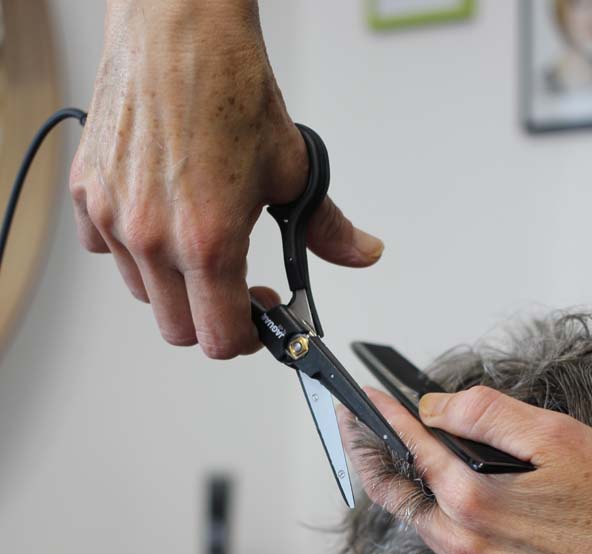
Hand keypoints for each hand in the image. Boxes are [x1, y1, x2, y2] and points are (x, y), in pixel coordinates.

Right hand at [70, 0, 383, 358]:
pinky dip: (131, 249)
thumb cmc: (228, 87)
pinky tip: (157, 219)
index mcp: (208, 241)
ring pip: (143, 293)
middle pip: (178, 330)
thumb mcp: (293, 169)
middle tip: (234, 288)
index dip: (246, 340)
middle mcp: (153, 237)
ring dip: (173, 285)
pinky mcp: (87, 193)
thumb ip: (326, 228)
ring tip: (197, 245)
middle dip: (211, 318)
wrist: (178, 29)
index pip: (220, 338)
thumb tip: (360, 252)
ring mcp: (114, 217)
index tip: (258, 320)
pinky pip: (105, 250)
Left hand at [342, 386, 591, 553]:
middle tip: (355, 428)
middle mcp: (466, 543)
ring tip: (374, 471)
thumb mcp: (559, 436)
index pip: (413, 447)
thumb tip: (436, 407)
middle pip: (398, 495)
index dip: (386, 417)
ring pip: (416, 537)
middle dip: (370, 454)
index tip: (370, 400)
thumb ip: (487, 415)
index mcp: (474, 497)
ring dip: (391, 502)